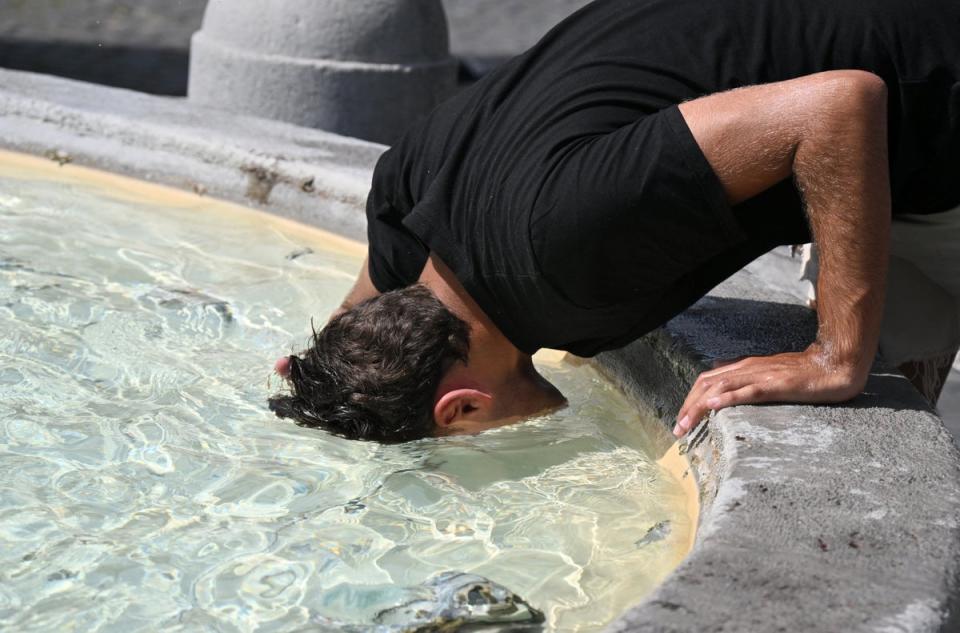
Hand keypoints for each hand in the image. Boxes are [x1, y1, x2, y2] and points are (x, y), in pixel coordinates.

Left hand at [673, 344, 865, 436]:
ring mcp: (760, 376)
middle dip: (688, 406)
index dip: (690, 398)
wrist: (833, 364)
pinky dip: (728, 398)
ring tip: (686, 423)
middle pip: (706, 384)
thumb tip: (718, 369)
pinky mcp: (776, 385)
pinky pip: (748, 391)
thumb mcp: (766, 370)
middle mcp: (747, 368)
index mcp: (743, 367)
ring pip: (721, 388)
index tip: (681, 419)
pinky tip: (714, 407)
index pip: (706, 380)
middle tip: (677, 429)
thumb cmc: (802, 371)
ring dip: (700, 406)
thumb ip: (743, 372)